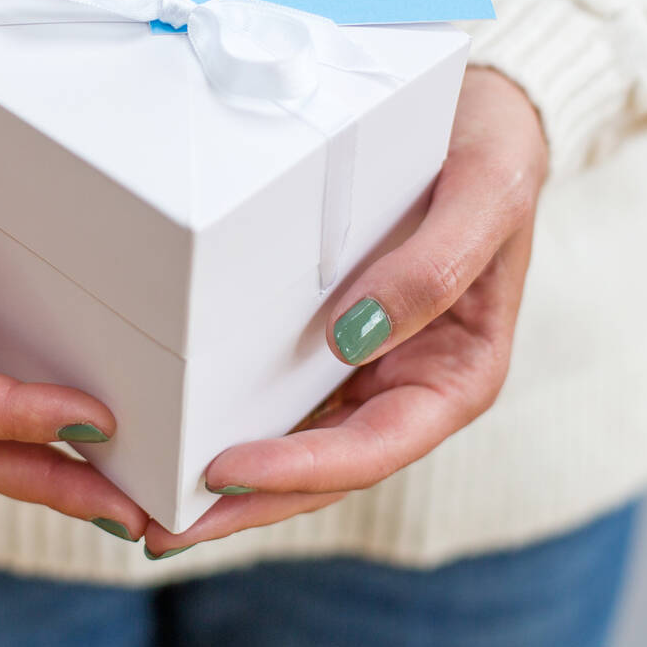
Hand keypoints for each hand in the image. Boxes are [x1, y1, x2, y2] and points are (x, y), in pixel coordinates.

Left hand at [143, 66, 548, 556]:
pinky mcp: (331, 336)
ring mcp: (367, 364)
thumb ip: (436, 266)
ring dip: (231, 482)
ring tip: (151, 503)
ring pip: (297, 441)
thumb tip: (353, 337)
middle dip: (247, 503)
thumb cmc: (494, 152)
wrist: (478, 117)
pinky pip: (282, 390)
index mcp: (456, 373)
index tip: (226, 473)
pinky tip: (181, 428)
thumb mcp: (485, 195)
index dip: (304, 470)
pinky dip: (235, 417)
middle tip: (161, 529)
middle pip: (324, 465)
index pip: (377, 447)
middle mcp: (406, 381)